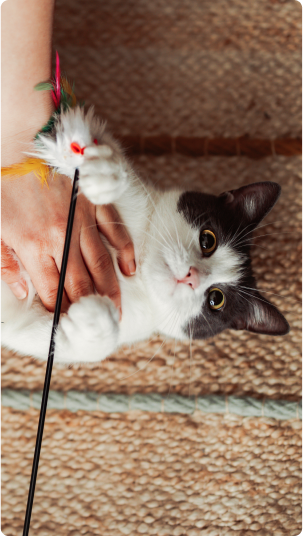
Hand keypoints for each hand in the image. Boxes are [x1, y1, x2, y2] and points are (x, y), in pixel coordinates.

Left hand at [0, 171, 134, 313]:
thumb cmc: (3, 184)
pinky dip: (124, 252)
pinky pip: (116, 231)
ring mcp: (82, 220)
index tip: (70, 327)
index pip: (53, 291)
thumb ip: (4, 264)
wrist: (21, 142)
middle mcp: (62, 238)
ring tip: (118, 309)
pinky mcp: (95, 204)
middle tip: (104, 325)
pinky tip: (129, 269)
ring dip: (111, 290)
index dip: (62, 313)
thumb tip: (22, 293)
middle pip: (82, 283)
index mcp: (33, 246)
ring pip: (101, 264)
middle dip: (93, 309)